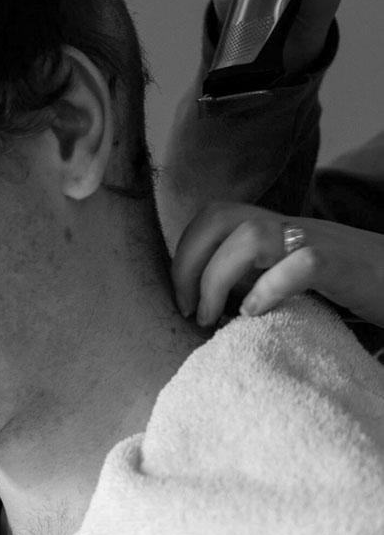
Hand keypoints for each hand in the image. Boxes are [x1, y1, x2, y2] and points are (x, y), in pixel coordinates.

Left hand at [171, 201, 383, 328]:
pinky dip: (268, 289)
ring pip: (250, 236)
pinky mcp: (344, 266)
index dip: (186, 252)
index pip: (213, 216)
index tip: (183, 298)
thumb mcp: (292, 274)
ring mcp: (317, 241)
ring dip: (218, 279)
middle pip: (218, 217)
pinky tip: (255, 315)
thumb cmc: (350, 284)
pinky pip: (301, 265)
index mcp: (275, 227)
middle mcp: (290, 227)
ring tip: (212, 318)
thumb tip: (209, 301)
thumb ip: (256, 274)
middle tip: (188, 308)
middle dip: (188, 263)